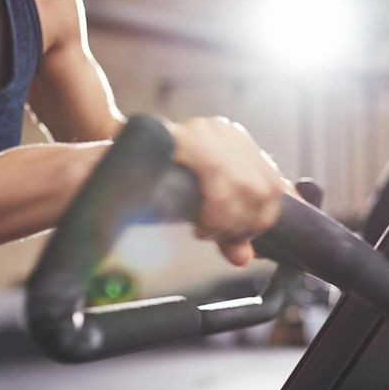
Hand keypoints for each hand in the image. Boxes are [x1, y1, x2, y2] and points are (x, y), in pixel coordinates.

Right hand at [168, 117, 286, 266]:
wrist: (113, 165)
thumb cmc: (158, 186)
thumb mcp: (201, 208)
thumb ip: (228, 231)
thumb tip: (244, 258)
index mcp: (238, 143)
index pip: (275, 184)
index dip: (264, 219)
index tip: (243, 238)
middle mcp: (226, 132)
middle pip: (265, 188)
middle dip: (245, 224)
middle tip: (217, 235)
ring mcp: (207, 131)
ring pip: (246, 186)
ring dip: (228, 220)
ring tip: (205, 230)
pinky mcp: (188, 136)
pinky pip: (217, 175)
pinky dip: (214, 210)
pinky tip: (199, 223)